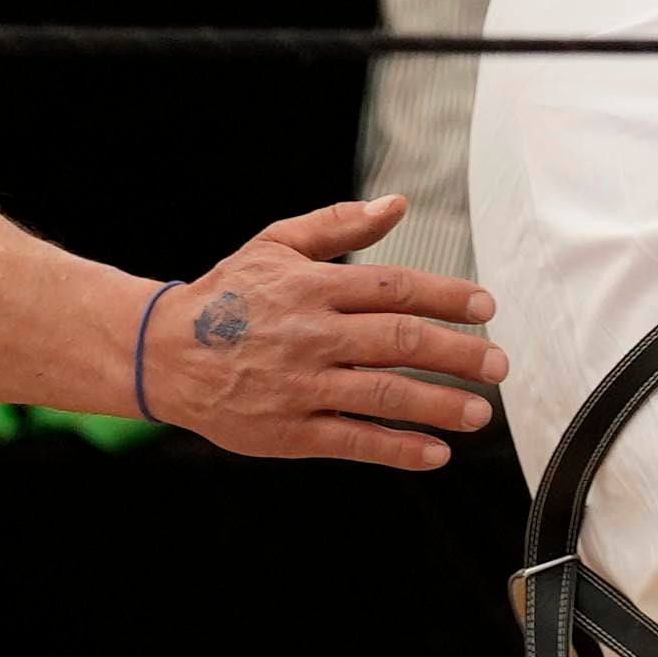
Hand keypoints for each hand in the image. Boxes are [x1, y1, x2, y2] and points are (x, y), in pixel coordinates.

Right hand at [150, 198, 506, 471]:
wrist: (158, 352)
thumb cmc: (226, 295)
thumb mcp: (274, 245)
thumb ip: (338, 224)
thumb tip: (398, 203)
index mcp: (312, 287)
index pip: (396, 288)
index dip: (448, 297)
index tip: (487, 307)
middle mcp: (310, 335)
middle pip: (400, 342)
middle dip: (459, 354)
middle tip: (499, 365)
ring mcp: (298, 385)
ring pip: (383, 394)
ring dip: (440, 405)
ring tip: (480, 412)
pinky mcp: (286, 431)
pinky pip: (351, 441)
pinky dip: (397, 449)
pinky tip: (436, 453)